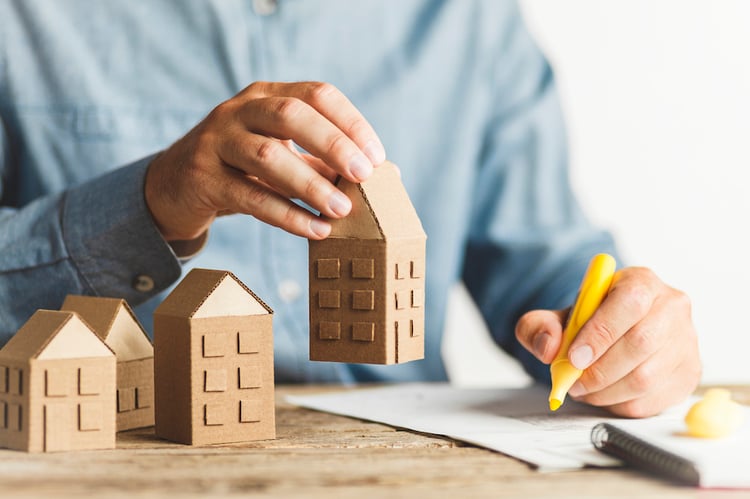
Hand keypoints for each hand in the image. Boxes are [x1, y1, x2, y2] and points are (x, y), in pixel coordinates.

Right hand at [145, 81, 385, 241]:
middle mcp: (239, 110)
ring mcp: (216, 141)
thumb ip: (324, 162)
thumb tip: (387, 177)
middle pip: (290, 115)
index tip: (376, 157)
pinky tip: (314, 230)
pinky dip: (287, 215)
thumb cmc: (243, 168)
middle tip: (364, 175)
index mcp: (266, 95)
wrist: (175, 185)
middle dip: (333, 144)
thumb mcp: (282, 155)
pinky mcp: (203, 178)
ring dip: (311, 184)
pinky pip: (250, 197)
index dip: (351, 122)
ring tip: (341, 210)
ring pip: (267, 156)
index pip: (316, 94)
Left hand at [516, 267, 700, 416]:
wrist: (614, 333)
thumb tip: (548, 347)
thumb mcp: (557, 317)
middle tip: (574, 382)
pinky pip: (654, 399)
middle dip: (599, 370)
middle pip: (641, 343)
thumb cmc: (590, 322)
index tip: (574, 357)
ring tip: (584, 389)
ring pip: (646, 376)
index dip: (600, 333)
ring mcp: (686, 341)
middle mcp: (671, 306)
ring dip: (607, 391)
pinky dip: (621, 404)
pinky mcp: (688, 373)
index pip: (629, 303)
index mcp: (640, 281)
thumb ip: (539, 326)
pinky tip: (606, 394)